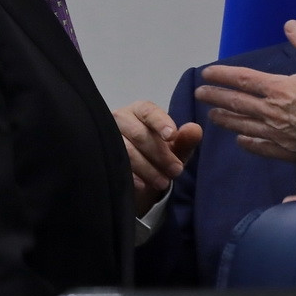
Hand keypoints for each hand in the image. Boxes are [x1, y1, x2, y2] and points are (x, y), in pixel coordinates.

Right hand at [113, 100, 201, 215]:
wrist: (137, 175)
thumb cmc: (158, 154)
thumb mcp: (175, 149)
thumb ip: (185, 140)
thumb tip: (195, 129)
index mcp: (140, 111)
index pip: (149, 112)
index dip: (161, 122)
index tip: (171, 135)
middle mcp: (121, 119)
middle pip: (140, 134)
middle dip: (161, 154)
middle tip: (176, 171)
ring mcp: (107, 136)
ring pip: (126, 150)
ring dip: (147, 168)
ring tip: (163, 182)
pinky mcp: (99, 155)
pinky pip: (114, 164)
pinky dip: (131, 176)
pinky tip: (143, 185)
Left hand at [195, 20, 295, 160]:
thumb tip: (289, 25)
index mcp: (280, 88)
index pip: (243, 79)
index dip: (223, 75)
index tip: (206, 74)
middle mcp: (272, 112)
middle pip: (236, 103)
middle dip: (216, 97)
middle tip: (200, 94)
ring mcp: (276, 134)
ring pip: (243, 125)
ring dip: (225, 119)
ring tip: (212, 116)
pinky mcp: (285, 152)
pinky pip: (260, 147)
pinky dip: (247, 143)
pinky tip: (240, 141)